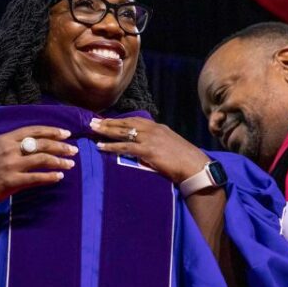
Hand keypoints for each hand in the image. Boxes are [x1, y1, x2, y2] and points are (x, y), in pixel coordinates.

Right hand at [0, 126, 76, 207]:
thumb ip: (14, 144)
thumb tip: (38, 144)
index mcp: (5, 138)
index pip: (33, 130)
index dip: (52, 131)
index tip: (66, 133)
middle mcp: (9, 149)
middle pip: (41, 144)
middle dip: (60, 146)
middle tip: (73, 149)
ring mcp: (10, 165)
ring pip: (41, 159)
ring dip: (59, 161)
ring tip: (70, 164)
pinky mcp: (11, 182)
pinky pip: (36, 178)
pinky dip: (50, 177)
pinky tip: (59, 177)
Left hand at [91, 117, 208, 183]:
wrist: (195, 166)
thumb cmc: (184, 159)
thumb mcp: (169, 145)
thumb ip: (156, 142)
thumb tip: (144, 147)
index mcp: (158, 127)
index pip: (134, 120)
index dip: (119, 120)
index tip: (106, 120)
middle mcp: (153, 129)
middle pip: (126, 123)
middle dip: (108, 122)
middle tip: (93, 121)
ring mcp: (150, 139)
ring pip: (123, 132)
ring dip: (106, 130)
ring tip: (92, 129)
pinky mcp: (148, 150)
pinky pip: (125, 147)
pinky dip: (111, 146)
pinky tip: (101, 146)